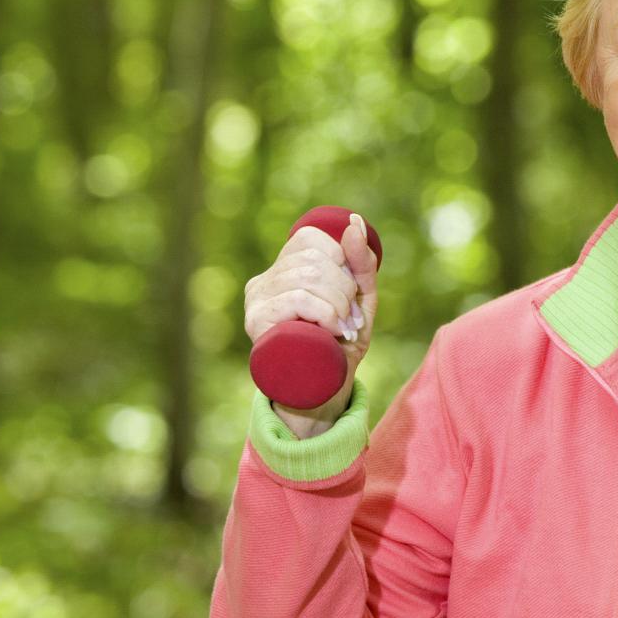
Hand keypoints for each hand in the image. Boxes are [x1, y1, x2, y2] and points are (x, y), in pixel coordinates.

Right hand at [244, 212, 379, 427]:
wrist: (323, 395)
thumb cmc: (339, 346)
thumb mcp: (359, 301)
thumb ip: (361, 264)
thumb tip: (353, 222)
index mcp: (282, 270)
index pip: (310, 239)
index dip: (340, 260)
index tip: (350, 293)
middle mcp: (263, 282)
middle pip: (313, 258)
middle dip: (345, 287)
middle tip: (350, 319)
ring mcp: (256, 302)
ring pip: (307, 277)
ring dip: (339, 304)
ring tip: (343, 329)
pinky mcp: (257, 323)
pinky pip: (297, 298)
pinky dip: (326, 313)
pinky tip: (333, 331)